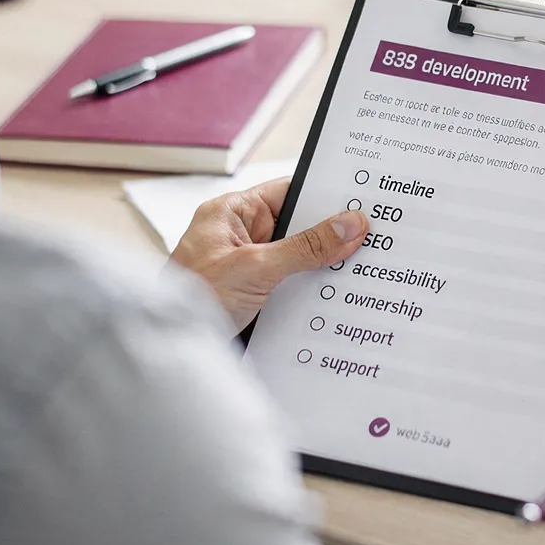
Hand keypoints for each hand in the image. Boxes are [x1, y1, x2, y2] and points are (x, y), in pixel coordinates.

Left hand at [169, 178, 366, 328]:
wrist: (171, 352)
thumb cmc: (193, 299)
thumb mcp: (256, 267)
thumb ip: (305, 247)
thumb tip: (349, 224)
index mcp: (231, 213)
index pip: (287, 191)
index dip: (324, 195)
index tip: (361, 201)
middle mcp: (240, 236)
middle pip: (298, 226)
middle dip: (330, 235)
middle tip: (372, 237)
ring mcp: (247, 266)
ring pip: (298, 258)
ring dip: (324, 266)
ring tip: (364, 267)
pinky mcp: (254, 294)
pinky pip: (292, 284)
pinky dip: (312, 290)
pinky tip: (338, 296)